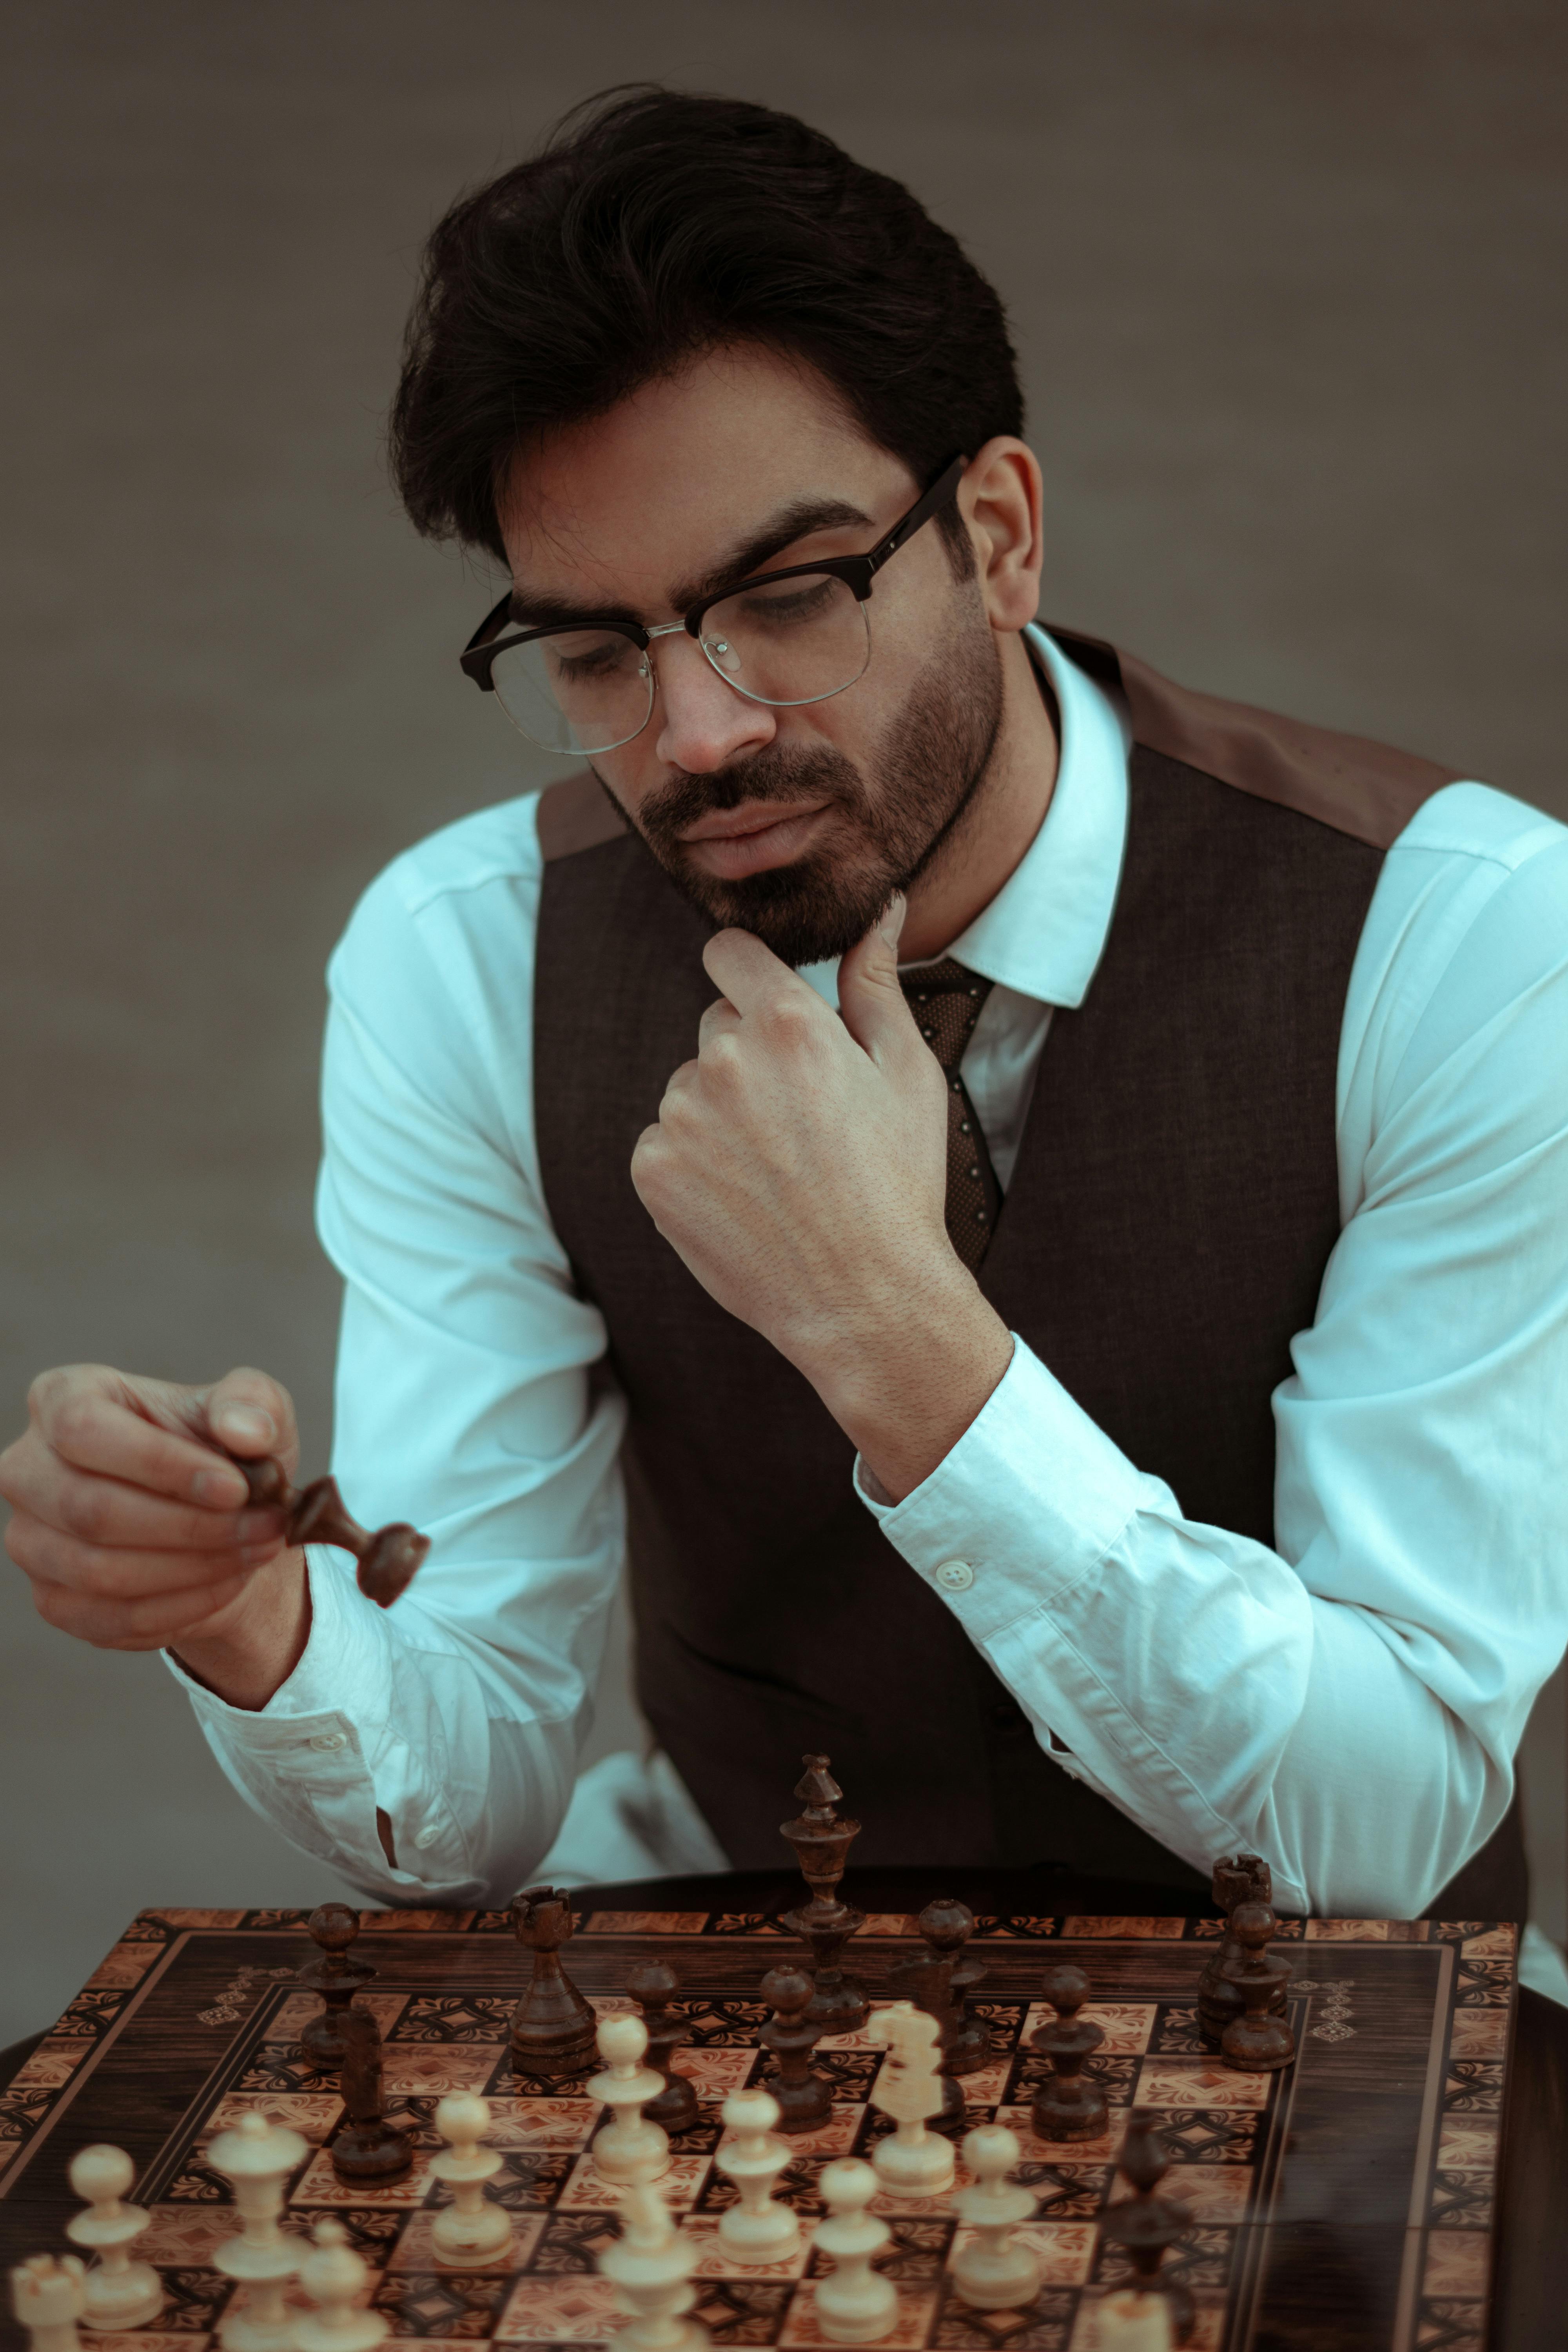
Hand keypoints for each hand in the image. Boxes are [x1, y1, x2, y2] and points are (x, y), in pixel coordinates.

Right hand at [1, 1363, 310, 1702]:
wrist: (219, 1517)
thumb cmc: (221, 1449)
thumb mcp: (252, 1407)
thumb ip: (252, 1404)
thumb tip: (246, 1431)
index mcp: (61, 1398)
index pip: (85, 1429)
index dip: (162, 1464)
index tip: (236, 1488)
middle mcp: (28, 1469)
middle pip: (91, 1509)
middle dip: (191, 1527)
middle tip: (266, 1527)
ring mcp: (31, 1540)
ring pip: (100, 1570)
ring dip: (194, 1569)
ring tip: (258, 1551)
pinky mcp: (54, 1601)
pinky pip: (112, 1618)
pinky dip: (183, 1607)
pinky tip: (230, 1583)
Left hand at [630, 899, 1012, 1497]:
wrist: (864, 1299)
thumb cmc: (898, 1183)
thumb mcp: (907, 1072)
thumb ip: (876, 980)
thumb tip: (883, 907)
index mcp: (789, 1023)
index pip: (729, 952)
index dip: (750, 975)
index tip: (770, 1007)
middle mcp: (724, 1060)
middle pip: (716, 1024)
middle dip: (751, 1053)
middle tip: (804, 1118)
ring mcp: (680, 1118)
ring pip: (690, 1087)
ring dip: (722, 1111)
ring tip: (778, 1168)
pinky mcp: (652, 1171)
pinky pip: (665, 1140)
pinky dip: (695, 1161)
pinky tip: (746, 1196)